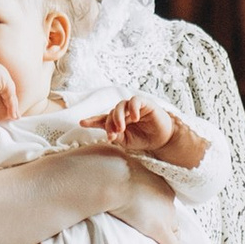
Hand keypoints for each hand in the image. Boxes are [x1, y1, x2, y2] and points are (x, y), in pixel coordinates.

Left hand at [92, 96, 207, 169]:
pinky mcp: (145, 103)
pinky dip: (133, 108)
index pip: (102, 119)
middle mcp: (123, 112)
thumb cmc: (143, 139)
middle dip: (109, 124)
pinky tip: (135, 118)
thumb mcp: (127, 142)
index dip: (92, 120)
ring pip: (120, 105)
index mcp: (117, 121)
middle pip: (111, 113)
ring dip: (118, 117)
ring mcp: (133, 107)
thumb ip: (117, 136)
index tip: (82, 122)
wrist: (162, 139)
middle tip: (113, 134)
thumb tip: (108, 134)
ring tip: (121, 128)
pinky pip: (135, 101)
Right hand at [103, 159, 186, 243]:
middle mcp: (164, 195)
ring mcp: (162, 213)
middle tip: (169, 233)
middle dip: (170, 223)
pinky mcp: (158, 229)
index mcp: (154, 179)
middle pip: (170, 214)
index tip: (154, 211)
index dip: (160, 207)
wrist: (110, 174)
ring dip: (172, 241)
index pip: (161, 197)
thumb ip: (106, 165)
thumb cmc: (105, 165)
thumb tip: (92, 159)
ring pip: (173, 230)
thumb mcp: (108, 161)